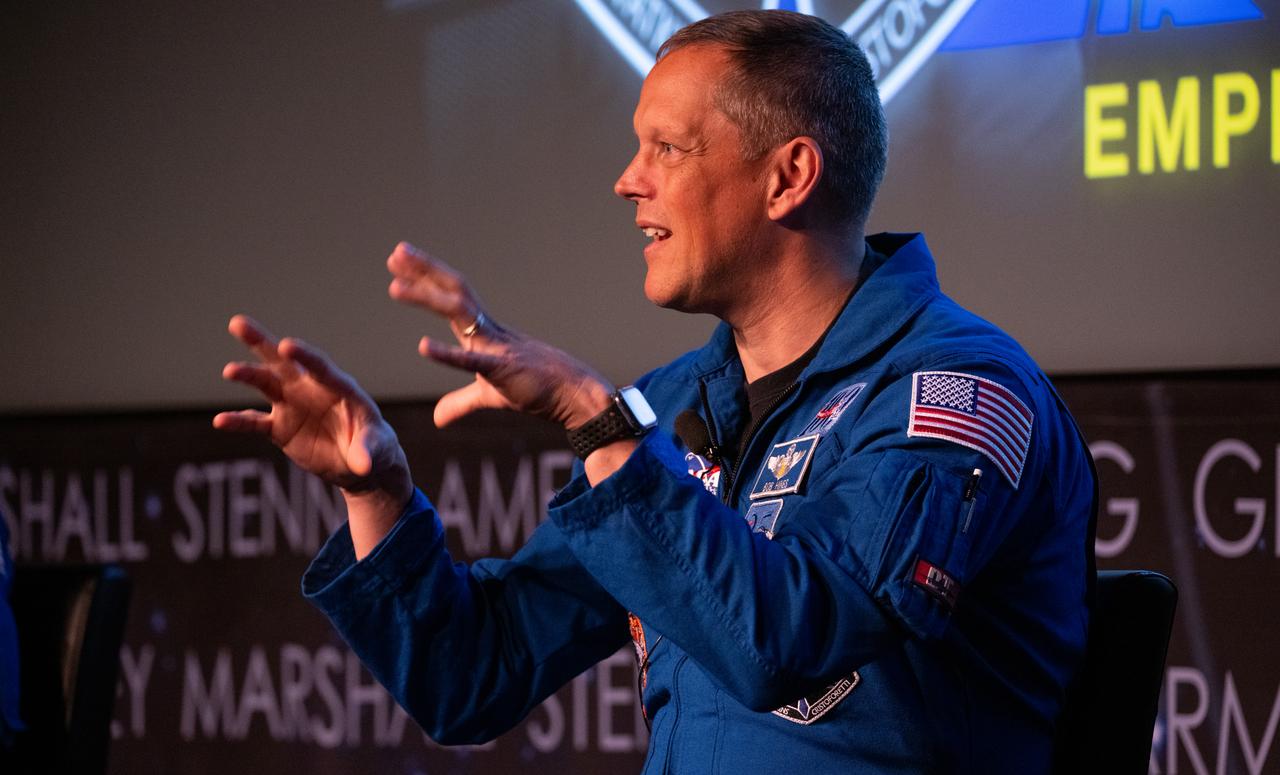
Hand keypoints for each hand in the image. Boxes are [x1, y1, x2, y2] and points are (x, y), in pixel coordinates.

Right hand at [214, 315, 411, 504]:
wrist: (358, 463)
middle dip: (262, 342)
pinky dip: (239, 422)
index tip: (285, 344)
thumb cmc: (374, 446)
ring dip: (247, 375)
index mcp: (339, 387)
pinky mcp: (280, 427)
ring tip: (229, 370)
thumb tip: (364, 465)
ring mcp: (293, 405)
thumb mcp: (376, 449)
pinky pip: (255, 423)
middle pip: (284, 362)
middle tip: (238, 324)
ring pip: (265, 384)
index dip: (304, 356)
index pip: (320, 367)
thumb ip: (367, 451)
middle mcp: (311, 389)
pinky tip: (221, 421)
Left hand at [386, 242, 613, 428]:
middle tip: (396, 252)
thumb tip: (436, 419)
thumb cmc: (536, 390)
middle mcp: (487, 330)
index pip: (450, 297)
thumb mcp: (488, 397)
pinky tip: (423, 347)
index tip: (400, 261)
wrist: (573, 394)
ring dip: (426, 298)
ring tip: (395, 287)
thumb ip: (459, 403)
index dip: (425, 278)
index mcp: (482, 332)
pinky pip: (472, 361)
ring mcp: (495, 347)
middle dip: (424, 271)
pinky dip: (447, 354)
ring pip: (458, 313)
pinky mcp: (503, 371)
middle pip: (452, 291)